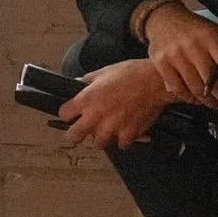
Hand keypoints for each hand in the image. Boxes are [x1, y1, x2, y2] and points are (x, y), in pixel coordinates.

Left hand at [57, 59, 171, 149]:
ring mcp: (111, 129)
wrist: (154, 82)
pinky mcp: (127, 136)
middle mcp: (95, 117)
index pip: (64, 114)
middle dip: (77, 133)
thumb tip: (79, 83)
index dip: (68, 113)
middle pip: (74, 136)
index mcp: (86, 100)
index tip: (73, 113)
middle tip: (84, 129)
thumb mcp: (104, 71)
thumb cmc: (130, 73)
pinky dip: (123, 140)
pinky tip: (126, 130)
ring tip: (108, 129)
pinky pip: (120, 145)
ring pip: (98, 144)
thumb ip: (88, 80)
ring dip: (102, 138)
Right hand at [144, 3, 217, 107]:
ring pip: (195, 88)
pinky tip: (196, 99)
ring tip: (215, 103)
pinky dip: (189, 97)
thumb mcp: (212, 31)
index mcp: (208, 36)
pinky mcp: (160, 62)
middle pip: (211, 80)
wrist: (163, 18)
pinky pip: (178, 88)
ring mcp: (174, 54)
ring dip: (208, 101)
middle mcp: (191, 45)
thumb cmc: (193, 28)